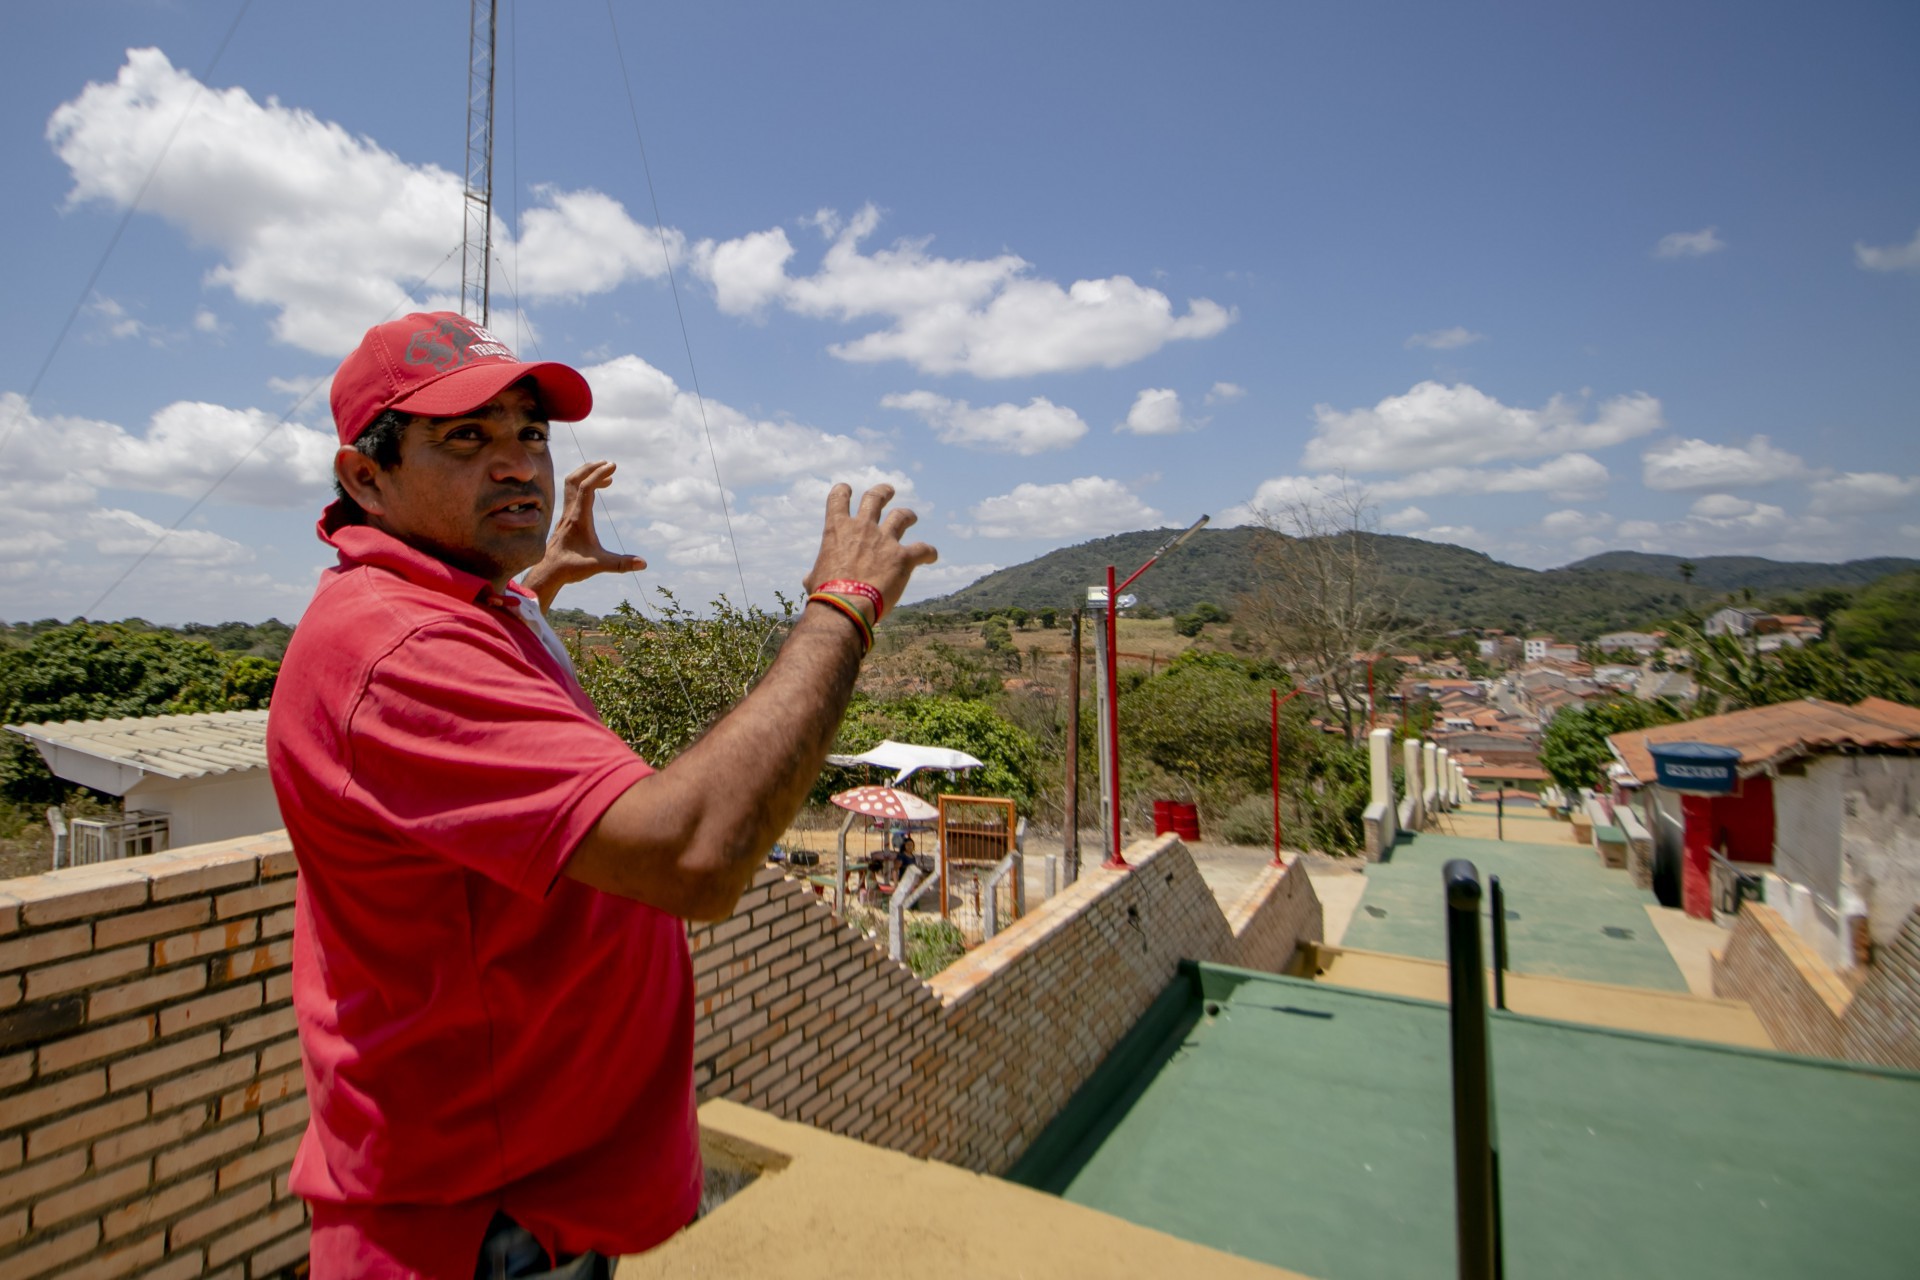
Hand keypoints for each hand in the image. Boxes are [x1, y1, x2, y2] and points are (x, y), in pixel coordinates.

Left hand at [522, 460, 646, 611]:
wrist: (548, 572)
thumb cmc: (571, 567)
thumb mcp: (599, 565)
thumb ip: (621, 564)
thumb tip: (643, 564)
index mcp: (579, 518)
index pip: (586, 488)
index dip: (599, 474)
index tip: (613, 466)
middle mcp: (570, 513)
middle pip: (575, 479)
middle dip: (591, 468)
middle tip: (608, 464)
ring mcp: (566, 515)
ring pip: (571, 485)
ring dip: (586, 475)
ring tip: (606, 476)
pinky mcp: (565, 520)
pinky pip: (572, 495)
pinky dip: (584, 488)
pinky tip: (595, 495)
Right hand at [803, 483, 937, 614]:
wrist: (846, 605)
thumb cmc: (826, 594)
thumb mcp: (814, 579)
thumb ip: (815, 573)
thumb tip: (809, 579)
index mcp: (837, 529)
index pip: (838, 498)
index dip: (843, 491)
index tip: (847, 489)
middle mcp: (863, 528)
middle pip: (875, 498)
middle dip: (882, 492)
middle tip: (889, 491)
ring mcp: (885, 540)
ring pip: (901, 516)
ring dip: (907, 514)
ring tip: (911, 516)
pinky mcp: (903, 557)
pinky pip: (922, 549)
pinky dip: (928, 552)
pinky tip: (931, 556)